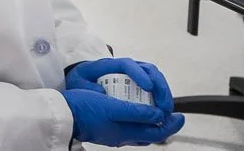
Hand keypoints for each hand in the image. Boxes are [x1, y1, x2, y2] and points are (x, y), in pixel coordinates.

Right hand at [60, 88, 183, 146]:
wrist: (62, 115)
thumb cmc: (84, 109)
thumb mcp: (112, 107)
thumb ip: (137, 112)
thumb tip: (159, 115)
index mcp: (127, 133)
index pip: (157, 132)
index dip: (172, 125)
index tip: (180, 115)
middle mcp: (123, 136)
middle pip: (150, 133)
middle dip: (163, 123)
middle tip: (170, 110)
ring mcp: (114, 134)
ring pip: (140, 131)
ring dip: (151, 121)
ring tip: (155, 108)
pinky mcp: (107, 129)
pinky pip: (129, 127)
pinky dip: (138, 119)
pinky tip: (134, 110)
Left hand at [67, 59, 176, 113]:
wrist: (82, 80)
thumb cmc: (82, 80)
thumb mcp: (79, 83)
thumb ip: (87, 86)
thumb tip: (100, 91)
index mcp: (109, 65)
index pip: (128, 65)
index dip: (139, 74)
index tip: (148, 88)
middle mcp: (125, 67)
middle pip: (148, 69)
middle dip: (159, 86)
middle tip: (164, 106)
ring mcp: (134, 74)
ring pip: (155, 77)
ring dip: (164, 93)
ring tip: (166, 110)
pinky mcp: (139, 83)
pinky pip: (155, 86)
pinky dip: (161, 98)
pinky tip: (163, 112)